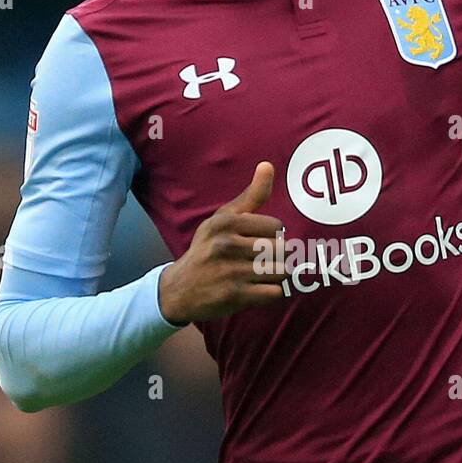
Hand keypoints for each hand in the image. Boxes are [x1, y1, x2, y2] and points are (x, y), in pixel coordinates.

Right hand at [158, 161, 286, 325]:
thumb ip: (250, 196)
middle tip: (258, 261)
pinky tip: (255, 290)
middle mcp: (227, 244)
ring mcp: (231, 272)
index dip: (272, 236)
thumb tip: (268, 166)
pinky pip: (275, 293)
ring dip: (275, 276)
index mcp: (226, 222)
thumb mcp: (222, 219)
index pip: (277, 226)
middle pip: (283, 249)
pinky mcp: (234, 296)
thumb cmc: (207, 249)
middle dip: (276, 257)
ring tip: (258, 275)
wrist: (178, 289)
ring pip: (282, 271)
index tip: (256, 242)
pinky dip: (270, 293)